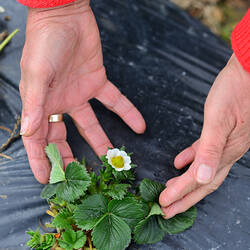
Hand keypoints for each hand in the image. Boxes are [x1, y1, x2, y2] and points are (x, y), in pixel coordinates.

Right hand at [19, 0, 145, 183]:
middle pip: (64, 137)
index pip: (39, 140)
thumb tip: (29, 132)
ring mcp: (80, 94)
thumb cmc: (46, 42)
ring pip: (91, 125)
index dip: (42, 160)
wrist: (66, 15)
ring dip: (102, 141)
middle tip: (82, 177)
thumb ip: (34, 104)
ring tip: (114, 160)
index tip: (48, 181)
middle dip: (71, 157)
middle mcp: (60, 103)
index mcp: (41, 104)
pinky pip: (115, 102)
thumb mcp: (37, 74)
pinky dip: (128, 113)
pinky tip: (140, 127)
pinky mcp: (98, 83)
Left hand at [159, 54, 249, 217]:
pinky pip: (202, 152)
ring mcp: (224, 144)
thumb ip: (210, 148)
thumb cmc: (234, 92)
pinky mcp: (220, 133)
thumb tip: (200, 177)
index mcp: (225, 152)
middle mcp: (226, 152)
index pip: (198, 181)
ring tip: (171, 189)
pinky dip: (190, 159)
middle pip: (202, 183)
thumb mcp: (219, 120)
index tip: (163, 204)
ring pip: (202, 170)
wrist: (247, 73)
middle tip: (166, 209)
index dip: (180, 194)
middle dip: (184, 198)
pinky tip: (179, 161)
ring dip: (186, 182)